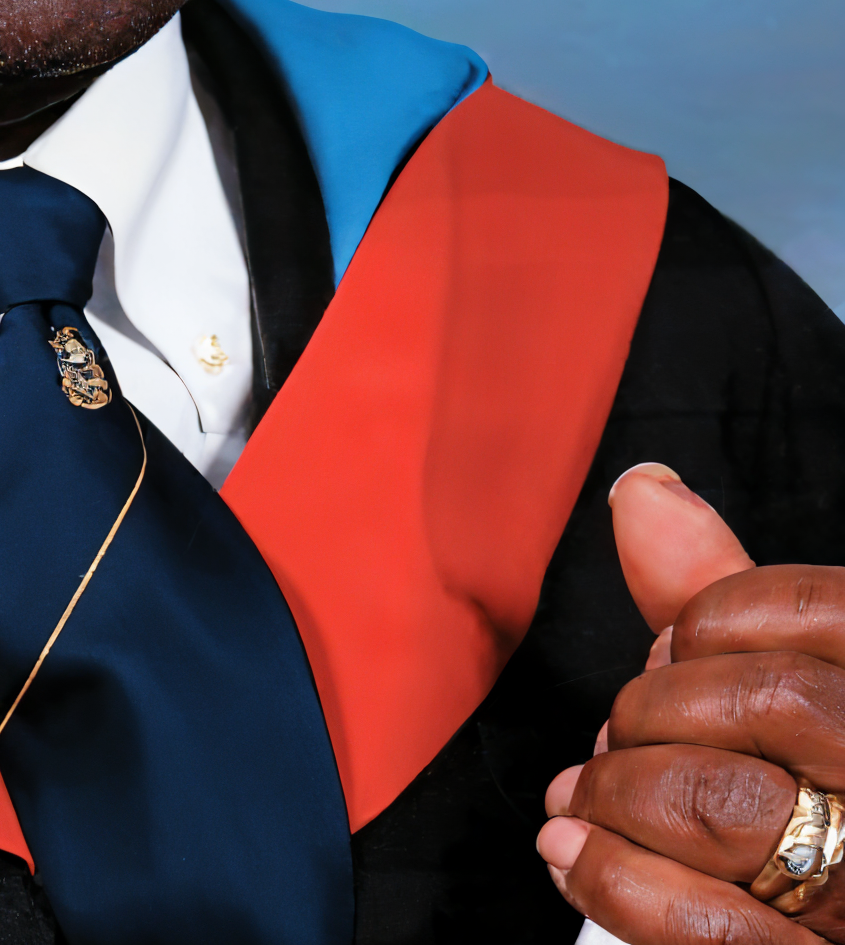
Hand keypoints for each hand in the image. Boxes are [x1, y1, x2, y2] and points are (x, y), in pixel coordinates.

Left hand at [538, 465, 844, 941]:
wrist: (836, 912)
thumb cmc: (809, 787)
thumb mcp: (789, 681)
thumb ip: (719, 592)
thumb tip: (641, 489)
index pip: (808, 613)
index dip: (707, 624)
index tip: (668, 654)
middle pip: (764, 701)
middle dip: (652, 708)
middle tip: (616, 736)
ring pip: (727, 805)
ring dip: (617, 793)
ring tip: (583, 798)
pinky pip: (716, 929)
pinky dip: (616, 883)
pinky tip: (571, 855)